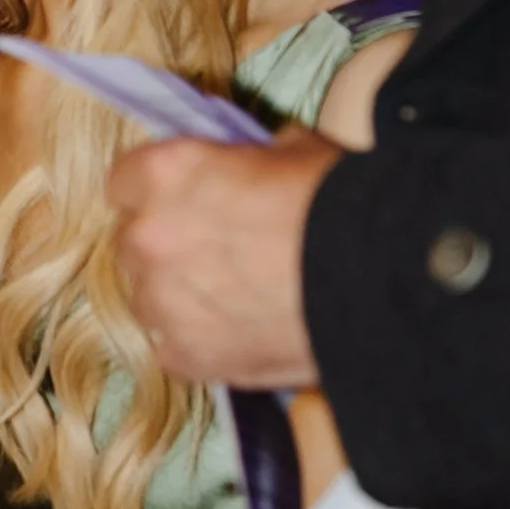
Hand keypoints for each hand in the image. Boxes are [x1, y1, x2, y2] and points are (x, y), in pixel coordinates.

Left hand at [107, 131, 334, 387]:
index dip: (158, 190)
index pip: (125, 180)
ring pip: (148, 297)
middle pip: (133, 241)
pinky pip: (173, 348)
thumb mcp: (294, 150)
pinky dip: (200, 342)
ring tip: (236, 298)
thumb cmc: (343, 203)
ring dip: (179, 295)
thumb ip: (246, 160)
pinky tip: (242, 333)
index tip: (186, 199)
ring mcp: (162, 303)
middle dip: (167, 244)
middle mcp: (149, 237)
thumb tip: (245, 169)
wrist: (384, 281)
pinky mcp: (186, 358)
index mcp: (165, 174)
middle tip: (218, 251)